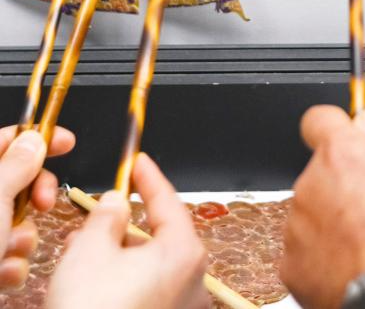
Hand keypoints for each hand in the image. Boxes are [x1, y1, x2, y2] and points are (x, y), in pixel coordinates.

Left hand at [0, 125, 75, 289]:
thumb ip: (17, 164)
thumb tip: (34, 140)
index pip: (5, 141)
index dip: (37, 137)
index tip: (66, 142)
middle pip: (19, 181)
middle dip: (37, 195)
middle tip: (44, 203)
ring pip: (19, 221)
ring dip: (23, 238)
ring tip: (9, 250)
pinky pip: (12, 254)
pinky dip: (13, 265)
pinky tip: (2, 273)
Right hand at [46, 153, 209, 308]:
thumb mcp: (91, 248)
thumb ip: (108, 215)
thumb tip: (116, 203)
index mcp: (184, 254)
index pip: (169, 201)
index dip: (148, 178)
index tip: (138, 162)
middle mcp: (194, 283)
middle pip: (159, 236)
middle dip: (123, 226)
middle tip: (97, 217)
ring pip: (149, 266)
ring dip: (118, 255)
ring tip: (83, 254)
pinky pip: (147, 291)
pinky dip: (123, 281)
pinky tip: (93, 282)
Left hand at [280, 105, 364, 308]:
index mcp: (343, 152)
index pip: (319, 119)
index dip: (334, 128)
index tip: (347, 139)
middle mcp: (312, 183)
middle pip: (322, 174)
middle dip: (344, 186)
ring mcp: (298, 226)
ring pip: (314, 214)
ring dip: (336, 224)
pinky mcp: (292, 267)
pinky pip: (308, 254)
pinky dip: (327, 260)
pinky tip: (358, 267)